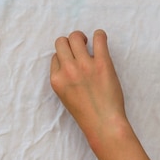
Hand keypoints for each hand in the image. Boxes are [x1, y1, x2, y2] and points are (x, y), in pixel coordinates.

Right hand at [50, 29, 126, 144]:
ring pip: (75, 37)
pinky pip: (99, 38)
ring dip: (81, 37)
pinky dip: (99, 35)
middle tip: (79, 47)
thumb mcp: (64, 96)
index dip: (64, 57)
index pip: (55, 57)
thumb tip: (68, 59)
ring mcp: (84, 66)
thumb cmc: (87, 113)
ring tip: (88, 43)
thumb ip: (63, 78)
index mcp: (56, 79)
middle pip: (61, 42)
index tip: (72, 63)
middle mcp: (68, 70)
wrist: (104, 124)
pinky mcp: (102, 63)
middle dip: (69, 42)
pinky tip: (100, 39)